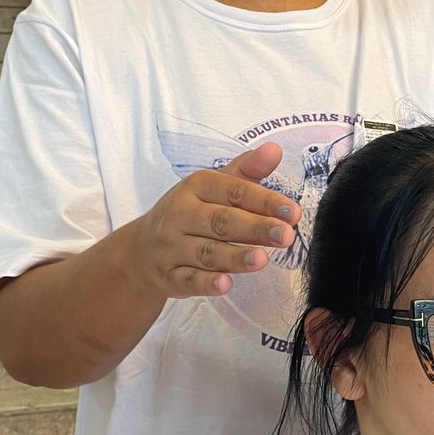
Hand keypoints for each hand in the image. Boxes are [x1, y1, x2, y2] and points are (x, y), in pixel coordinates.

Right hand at [126, 142, 301, 298]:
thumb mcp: (213, 187)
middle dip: (255, 228)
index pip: (233, 191)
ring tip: (262, 260)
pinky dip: (206, 283)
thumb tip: (275, 149)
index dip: (265, 201)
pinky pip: (188, 280)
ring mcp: (172, 247)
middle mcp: (180, 214)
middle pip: (221, 221)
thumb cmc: (190, 213)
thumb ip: (246, 171)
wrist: (140, 250)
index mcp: (195, 187)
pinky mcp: (169, 276)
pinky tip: (226, 284)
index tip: (293, 213)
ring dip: (235, 256)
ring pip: (206, 252)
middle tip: (285, 235)